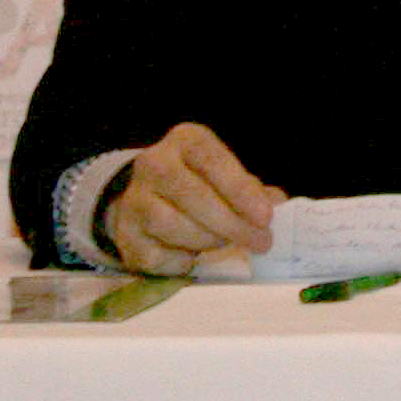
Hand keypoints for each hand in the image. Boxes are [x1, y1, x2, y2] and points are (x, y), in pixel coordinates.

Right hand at [104, 122, 283, 273]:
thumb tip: (277, 203)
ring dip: (207, 240)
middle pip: (192, 195)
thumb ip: (252, 188)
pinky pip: (155, 254)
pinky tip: (192, 256)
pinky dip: (181, 260)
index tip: (265, 217)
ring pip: (170, 224)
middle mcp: (153, 163)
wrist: (147, 199)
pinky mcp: (123, 234)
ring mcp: (133, 198)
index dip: (240, 190)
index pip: (213, 160)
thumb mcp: (227, 175)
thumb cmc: (201, 183)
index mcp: (186, 141)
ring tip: (226, 243)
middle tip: (261, 242)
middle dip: (232, 223)